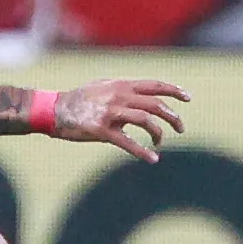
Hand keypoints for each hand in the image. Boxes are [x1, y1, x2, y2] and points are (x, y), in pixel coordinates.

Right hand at [55, 78, 190, 161]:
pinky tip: (153, 158)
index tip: (188, 98)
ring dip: (159, 133)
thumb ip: (123, 90)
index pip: (155, 85)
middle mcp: (119, 96)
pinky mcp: (102, 130)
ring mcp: (111, 113)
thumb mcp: (103, 87)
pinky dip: (142, 151)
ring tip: (160, 143)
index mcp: (121, 85)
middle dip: (173, 117)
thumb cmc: (79, 99)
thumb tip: (141, 95)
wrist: (54, 110)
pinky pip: (127, 142)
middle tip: (180, 128)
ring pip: (146, 121)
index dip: (174, 90)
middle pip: (156, 104)